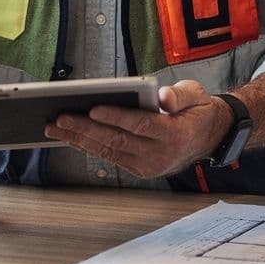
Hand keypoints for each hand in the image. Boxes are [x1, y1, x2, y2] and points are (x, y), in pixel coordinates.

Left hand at [45, 79, 230, 179]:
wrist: (209, 137)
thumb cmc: (197, 111)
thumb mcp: (196, 94)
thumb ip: (180, 94)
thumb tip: (163, 96)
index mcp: (175, 133)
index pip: (140, 125)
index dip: (116, 117)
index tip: (93, 108)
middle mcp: (160, 153)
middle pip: (117, 140)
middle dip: (85, 129)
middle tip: (60, 119)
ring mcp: (149, 165)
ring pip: (109, 152)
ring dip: (79, 140)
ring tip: (55, 128)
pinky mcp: (140, 169)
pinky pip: (111, 157)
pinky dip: (89, 147)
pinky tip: (71, 137)